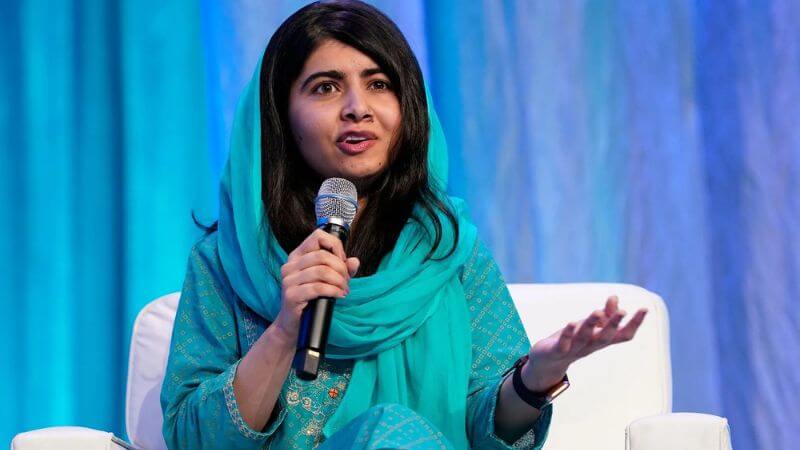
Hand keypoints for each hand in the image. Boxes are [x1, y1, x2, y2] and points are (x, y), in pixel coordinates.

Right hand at [272, 229, 359, 343]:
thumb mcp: (328, 280)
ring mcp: (288, 280)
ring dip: (339, 281)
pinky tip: (339, 295)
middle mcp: (290, 265)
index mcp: (297, 256)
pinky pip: (318, 288)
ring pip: (321, 271)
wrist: (293, 325)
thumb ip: (342, 269)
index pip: (318, 236)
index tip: (343, 260)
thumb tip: (355, 261)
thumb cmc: (311, 299)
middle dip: (340, 268)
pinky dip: (334, 291)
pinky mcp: (291, 295)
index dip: (335, 246)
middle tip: (346, 280)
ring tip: (343, 289)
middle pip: (322, 255)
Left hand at [521, 296, 647, 391]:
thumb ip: (604, 313)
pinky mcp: (557, 351)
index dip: (634, 323)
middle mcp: (590, 346)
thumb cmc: (573, 340)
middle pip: (605, 338)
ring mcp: (574, 349)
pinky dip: (568, 333)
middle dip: (614, 325)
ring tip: (597, 311)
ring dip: (591, 325)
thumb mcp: (589, 326)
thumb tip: (615, 297)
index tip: (644, 309)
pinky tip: (571, 322)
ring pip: (584, 338)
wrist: (548, 362)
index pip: (622, 335)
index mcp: (601, 340)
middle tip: (623, 312)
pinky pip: (564, 343)